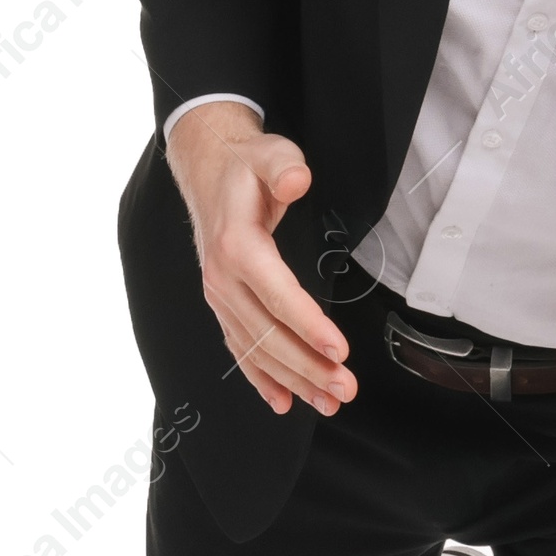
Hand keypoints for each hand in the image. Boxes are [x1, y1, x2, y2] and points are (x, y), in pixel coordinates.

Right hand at [165, 103, 354, 416]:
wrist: (209, 174)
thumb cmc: (245, 168)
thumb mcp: (269, 154)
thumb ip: (284, 167)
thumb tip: (295, 181)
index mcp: (237, 247)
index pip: (276, 295)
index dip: (308, 326)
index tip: (338, 350)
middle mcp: (223, 280)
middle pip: (268, 334)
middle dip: (308, 366)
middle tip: (346, 388)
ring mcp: (221, 299)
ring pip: (257, 350)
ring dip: (294, 380)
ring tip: (329, 401)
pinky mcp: (225, 308)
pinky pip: (242, 351)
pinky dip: (263, 380)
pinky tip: (285, 401)